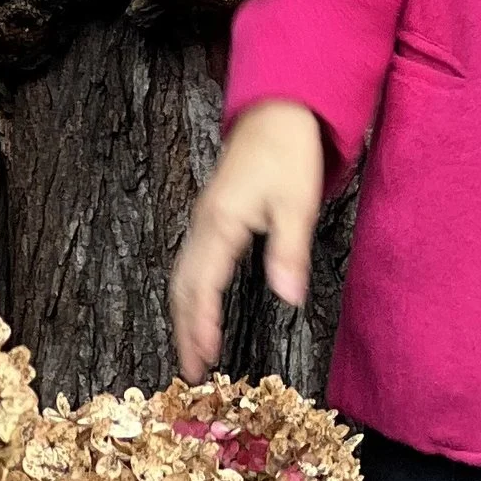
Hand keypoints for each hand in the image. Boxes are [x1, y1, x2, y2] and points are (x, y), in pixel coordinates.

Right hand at [169, 100, 325, 378]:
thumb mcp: (298, 203)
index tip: (203, 360)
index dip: (201, 325)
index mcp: (221, 223)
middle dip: (184, 329)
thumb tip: (289, 299)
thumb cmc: (289, 152)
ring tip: (191, 349)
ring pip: (182, 274)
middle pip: (182, 286)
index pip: (202, 286)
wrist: (277, 109)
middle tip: (190, 371)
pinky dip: (188, 291)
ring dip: (183, 313)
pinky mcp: (210, 213)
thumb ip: (289, 252)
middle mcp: (204, 223)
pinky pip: (189, 261)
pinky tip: (197, 304)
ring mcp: (203, 218)